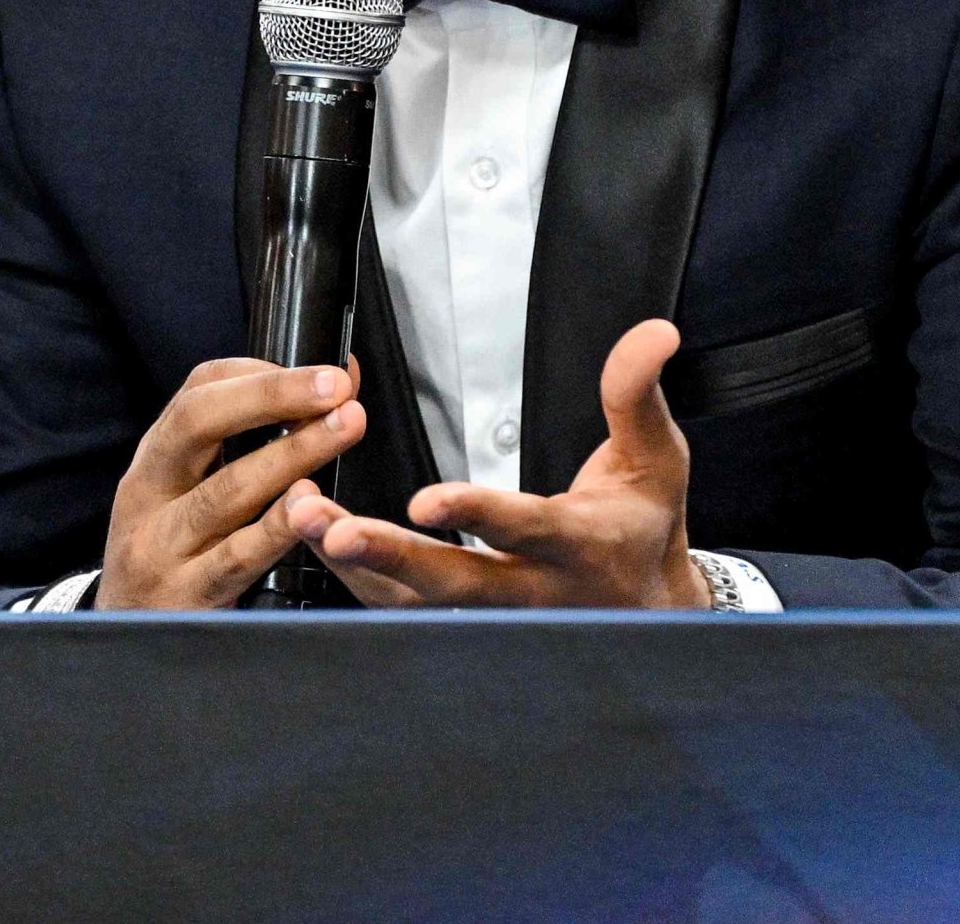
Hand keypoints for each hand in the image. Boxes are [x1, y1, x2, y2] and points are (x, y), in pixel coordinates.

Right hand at [91, 358, 368, 608]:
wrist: (122, 641)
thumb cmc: (171, 555)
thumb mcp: (182, 495)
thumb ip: (239, 451)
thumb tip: (322, 393)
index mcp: (154, 460)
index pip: (196, 393)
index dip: (259, 374)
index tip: (319, 370)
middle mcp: (149, 494)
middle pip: (199, 424)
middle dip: (272, 396)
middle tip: (336, 386)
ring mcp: (161, 547)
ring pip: (226, 490)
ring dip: (293, 453)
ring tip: (344, 427)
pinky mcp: (185, 598)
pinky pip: (235, 558)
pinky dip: (276, 529)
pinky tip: (309, 507)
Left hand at [282, 319, 706, 608]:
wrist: (648, 611)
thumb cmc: (643, 525)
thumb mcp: (656, 456)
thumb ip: (636, 393)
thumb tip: (653, 333)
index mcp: (581, 547)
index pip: (527, 530)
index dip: (477, 515)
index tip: (426, 501)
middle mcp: (535, 593)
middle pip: (458, 583)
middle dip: (393, 557)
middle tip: (336, 529)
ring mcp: (497, 618)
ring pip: (419, 604)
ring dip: (358, 567)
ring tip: (304, 520)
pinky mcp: (468, 625)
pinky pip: (406, 611)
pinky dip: (360, 580)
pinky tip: (319, 540)